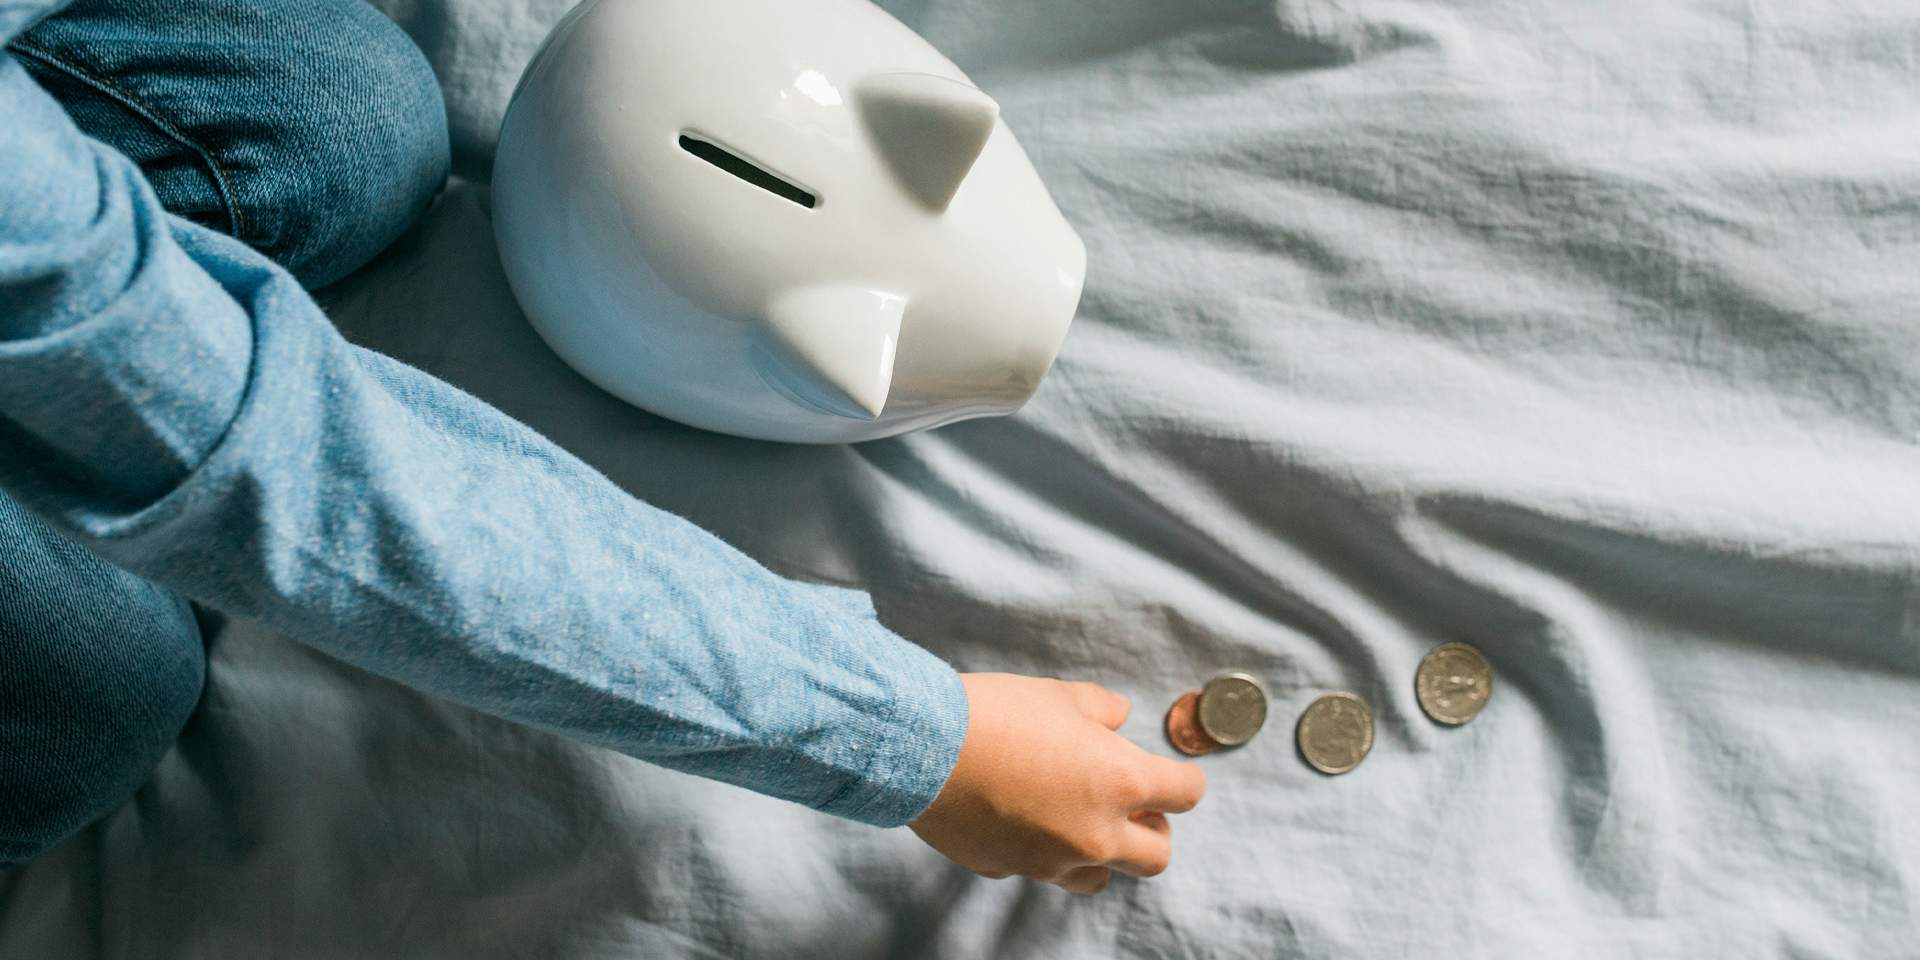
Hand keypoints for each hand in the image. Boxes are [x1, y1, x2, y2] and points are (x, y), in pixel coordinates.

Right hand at [909, 673, 1207, 894]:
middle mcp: (1095, 833)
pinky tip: (1018, 817)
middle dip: (1153, 830)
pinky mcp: (1008, 869)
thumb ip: (1102, 710)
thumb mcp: (1061, 694)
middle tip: (1133, 806)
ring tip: (1079, 819)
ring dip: (1102, 853)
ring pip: (1100, 878)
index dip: (1184, 780)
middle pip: (1156, 855)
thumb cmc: (997, 712)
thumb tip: (1118, 719)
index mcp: (1120, 782)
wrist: (923, 746)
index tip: (1173, 773)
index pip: (1186, 794)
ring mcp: (1050, 860)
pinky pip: (1038, 869)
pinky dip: (1040, 849)